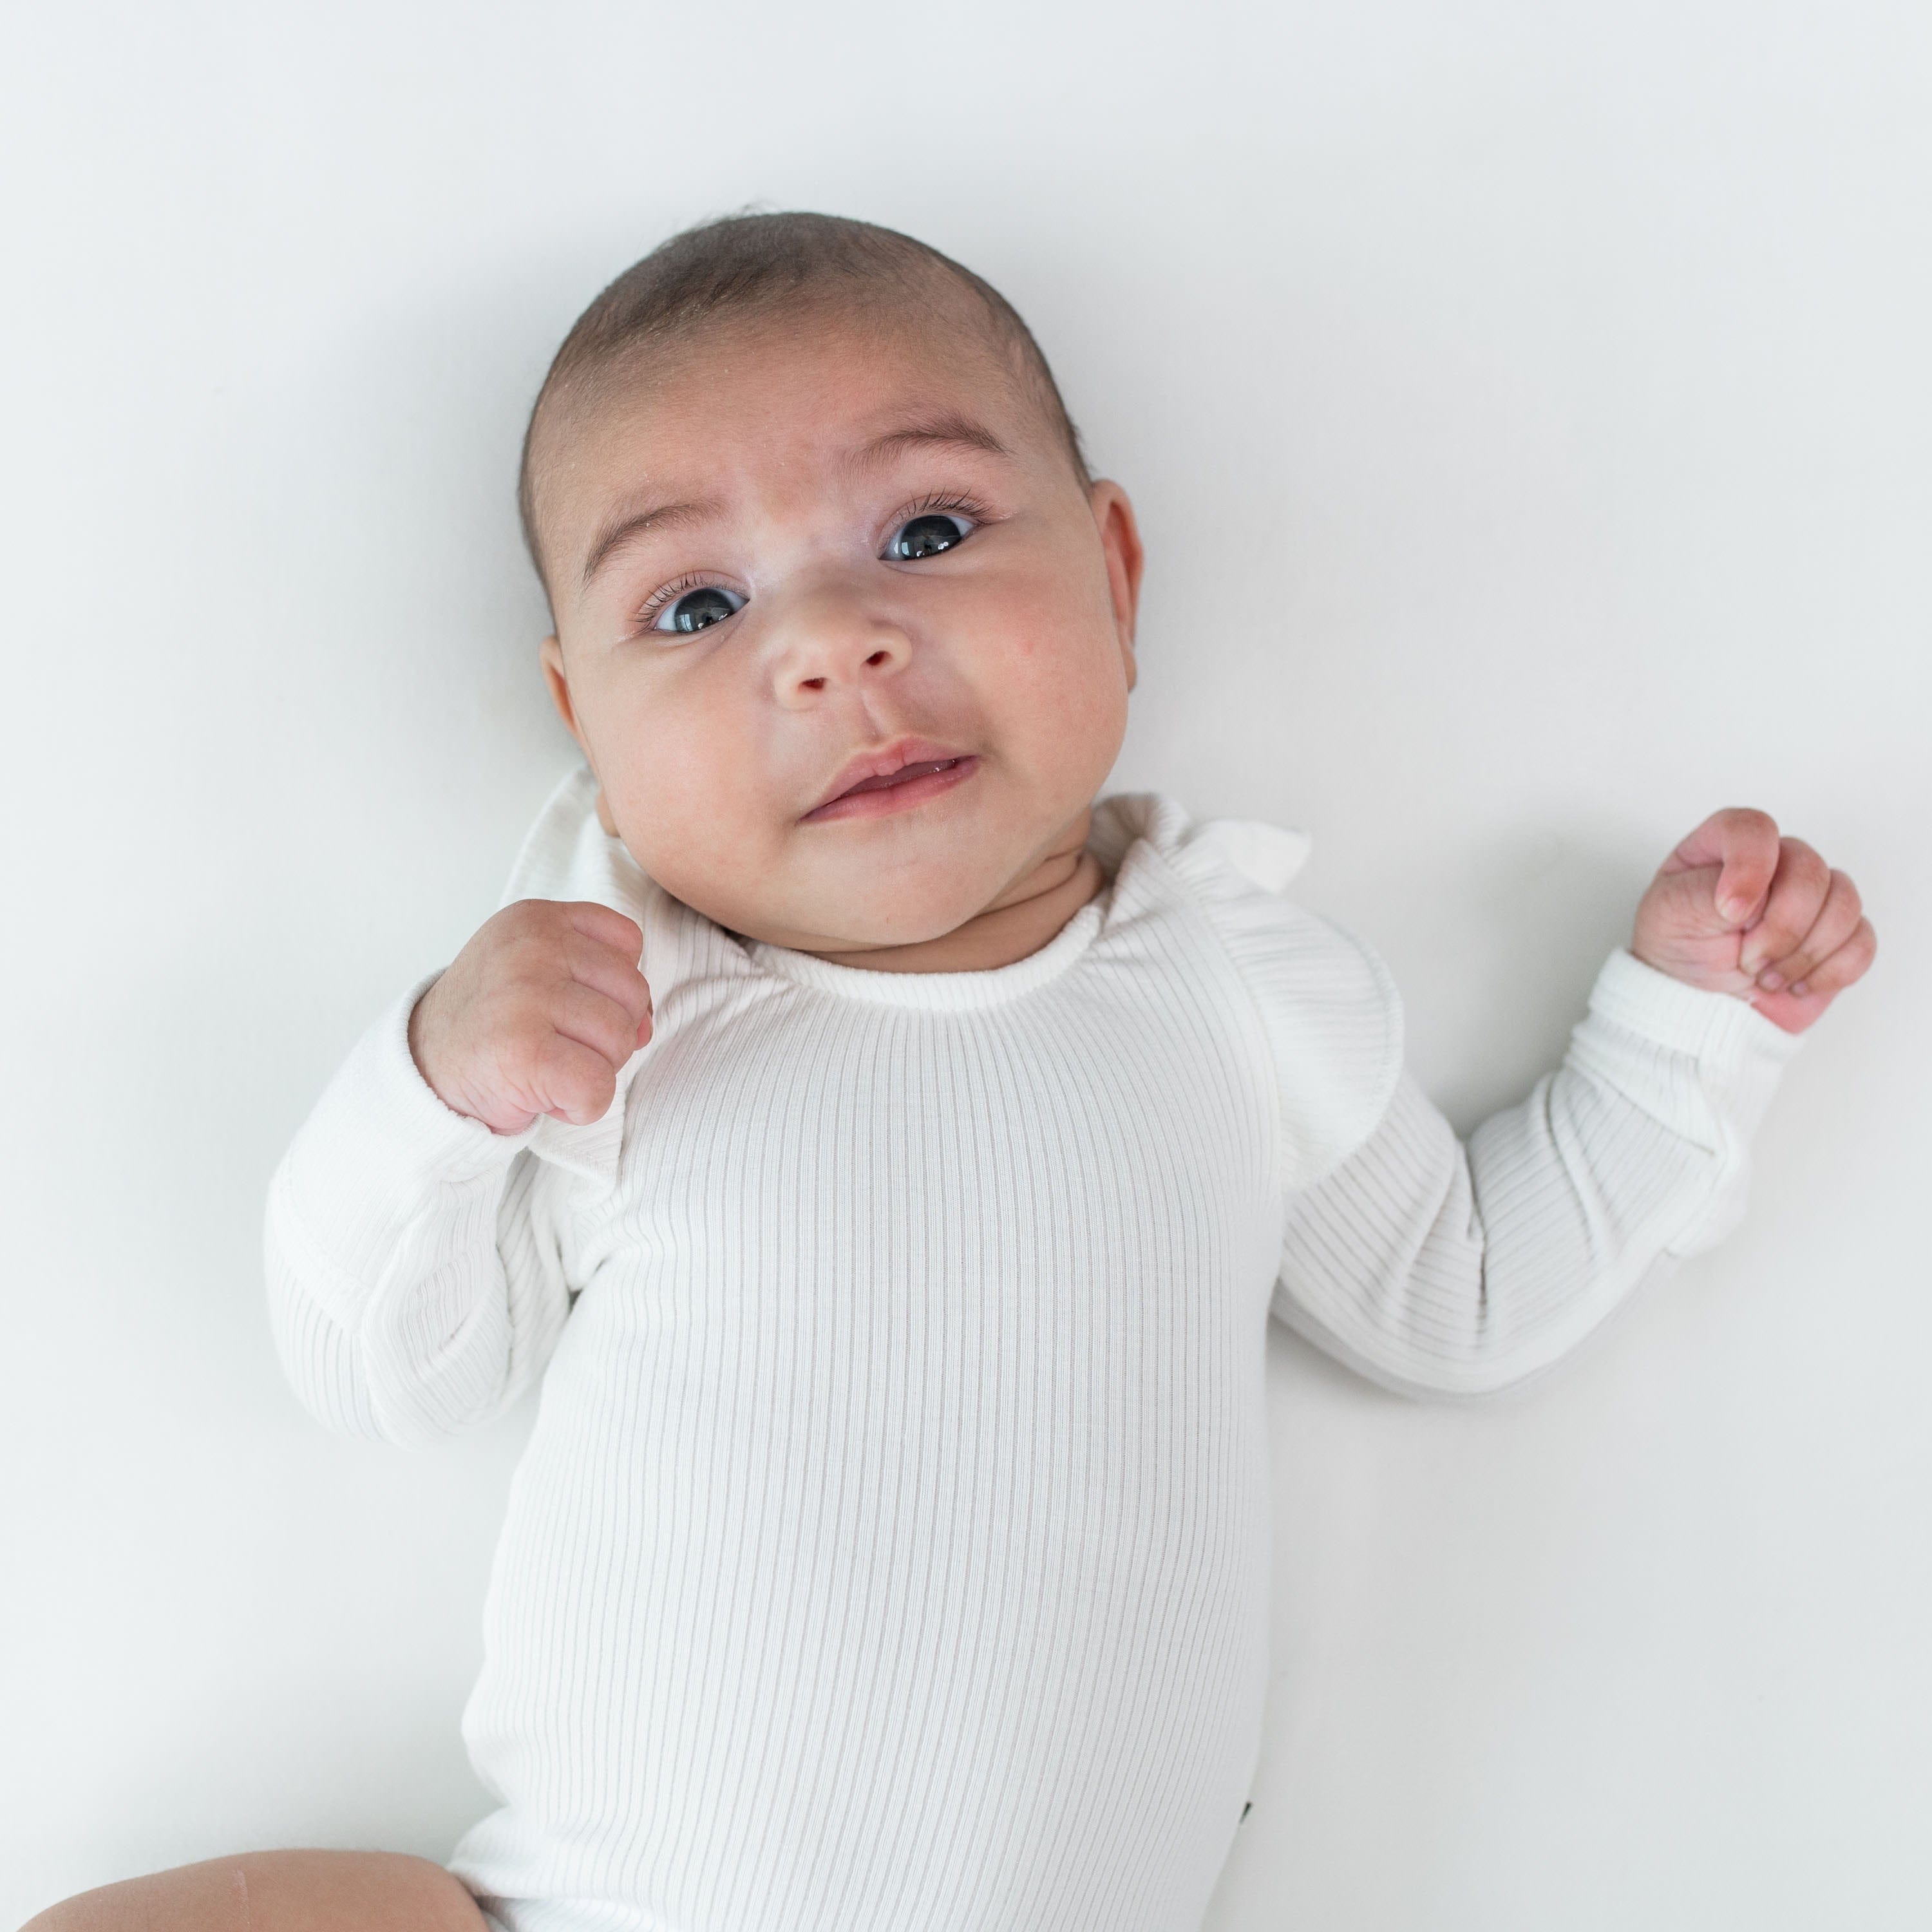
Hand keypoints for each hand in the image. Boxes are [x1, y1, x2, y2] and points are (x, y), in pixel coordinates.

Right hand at [407, 900, 652, 1132]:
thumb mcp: (538, 972)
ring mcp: (524, 996)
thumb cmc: (494, 1023)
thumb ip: (601, 979)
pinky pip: (598, 1087)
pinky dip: (581, 1106)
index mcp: (536, 918)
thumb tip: (646, 1023)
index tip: (572, 1006)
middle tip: (558, 1044)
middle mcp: (530, 948)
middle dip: (609, 1032)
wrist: (423, 1071)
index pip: (628, 942)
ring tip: (548, 1067)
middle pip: (634, 993)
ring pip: (621, 1040)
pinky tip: (545, 1096)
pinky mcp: (523, 1052)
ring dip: (595, 1069)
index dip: (614, 986)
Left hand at [1631, 808, 1875, 1034]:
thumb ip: (1706, 893)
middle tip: (1746, 960)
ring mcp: (1813, 895)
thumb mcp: (1672, 913)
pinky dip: (1829, 971)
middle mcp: (1778, 860)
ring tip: (1764, 976)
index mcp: (1728, 844)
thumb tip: (1751, 900)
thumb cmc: (1679, 943)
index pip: (1754, 829)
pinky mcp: (1838, 933)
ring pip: (1844, 904)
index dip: (1751, 867)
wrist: (1697, 996)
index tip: (1731, 914)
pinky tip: (1795, 984)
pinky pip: (1862, 942)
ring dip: (1803, 953)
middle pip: (1810, 871)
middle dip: (1779, 928)